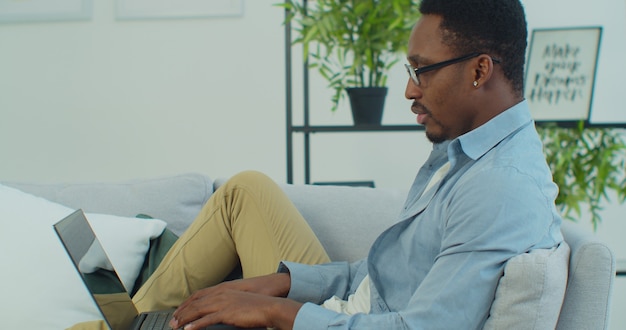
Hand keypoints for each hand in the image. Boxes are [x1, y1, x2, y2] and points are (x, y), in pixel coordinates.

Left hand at [169, 273, 298, 328]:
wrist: (268, 306)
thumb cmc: (256, 305)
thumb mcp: (237, 300)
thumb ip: (226, 302)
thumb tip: (218, 310)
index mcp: (222, 290)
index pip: (198, 295)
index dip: (186, 303)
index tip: (178, 311)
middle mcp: (220, 295)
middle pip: (195, 303)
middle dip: (182, 312)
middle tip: (172, 321)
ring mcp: (222, 303)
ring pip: (197, 311)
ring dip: (184, 319)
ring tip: (175, 326)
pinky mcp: (226, 313)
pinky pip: (206, 320)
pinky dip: (195, 325)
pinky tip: (188, 329)